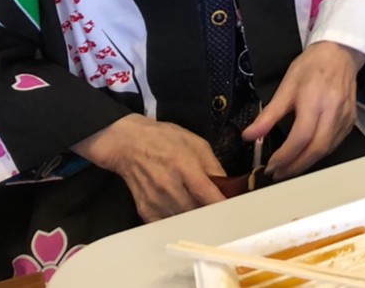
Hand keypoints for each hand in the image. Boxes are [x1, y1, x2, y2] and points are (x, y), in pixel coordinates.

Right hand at [73, 113, 224, 221]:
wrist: (130, 145)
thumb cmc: (166, 140)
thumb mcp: (198, 144)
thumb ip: (213, 166)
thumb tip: (226, 186)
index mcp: (186, 167)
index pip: (208, 195)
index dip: (222, 205)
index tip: (234, 210)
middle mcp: (170, 187)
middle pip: (196, 212)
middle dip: (211, 214)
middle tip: (222, 212)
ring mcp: (156, 201)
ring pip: (183, 221)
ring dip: (196, 220)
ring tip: (205, 214)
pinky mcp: (146, 211)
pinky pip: (167, 225)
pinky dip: (178, 223)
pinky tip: (185, 216)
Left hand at [243, 41, 364, 179]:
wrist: (340, 53)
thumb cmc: (311, 66)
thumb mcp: (286, 86)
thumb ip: (269, 114)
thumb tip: (249, 136)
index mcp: (315, 100)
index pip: (301, 137)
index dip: (285, 156)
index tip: (270, 166)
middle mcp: (333, 111)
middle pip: (317, 148)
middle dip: (296, 166)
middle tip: (277, 174)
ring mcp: (345, 116)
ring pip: (327, 149)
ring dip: (307, 163)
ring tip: (288, 168)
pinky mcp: (352, 120)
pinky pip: (335, 144)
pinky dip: (319, 153)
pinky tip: (307, 154)